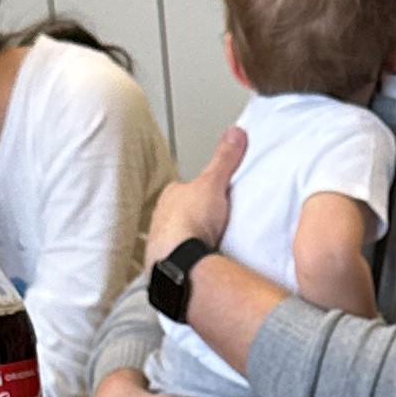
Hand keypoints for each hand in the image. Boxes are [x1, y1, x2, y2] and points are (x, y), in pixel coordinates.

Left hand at [146, 126, 246, 266]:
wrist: (179, 260)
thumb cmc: (189, 222)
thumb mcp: (213, 182)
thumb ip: (224, 159)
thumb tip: (235, 133)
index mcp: (170, 195)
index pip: (185, 188)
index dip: (200, 192)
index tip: (214, 197)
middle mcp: (161, 217)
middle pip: (181, 213)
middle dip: (195, 217)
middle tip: (215, 223)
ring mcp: (160, 241)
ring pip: (177, 236)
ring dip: (190, 240)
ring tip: (210, 244)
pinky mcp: (165, 263)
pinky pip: (178, 258)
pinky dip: (188, 259)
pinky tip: (201, 261)